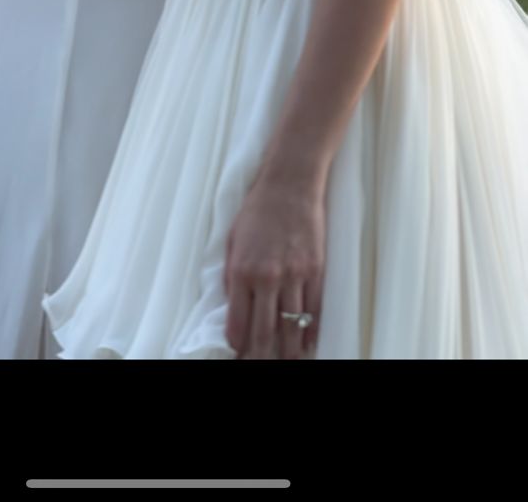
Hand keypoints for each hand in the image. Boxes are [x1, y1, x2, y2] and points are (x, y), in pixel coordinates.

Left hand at [224, 170, 325, 359]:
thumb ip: (232, 275)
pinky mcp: (315, 271)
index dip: (238, 345)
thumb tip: (233, 307)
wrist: (289, 184)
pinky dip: (310, 330)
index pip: (238, 323)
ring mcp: (294, 276)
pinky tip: (307, 342)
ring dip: (289, 351)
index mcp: (242, 271)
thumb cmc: (258, 209)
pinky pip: (314, 311)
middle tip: (259, 364)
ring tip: (287, 361)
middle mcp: (267, 278)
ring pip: (292, 327)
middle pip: (265, 332)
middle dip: (261, 355)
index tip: (238, 354)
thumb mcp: (233, 241)